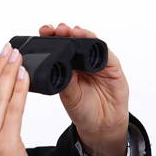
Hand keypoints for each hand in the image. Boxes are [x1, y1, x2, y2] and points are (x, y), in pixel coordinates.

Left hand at [39, 23, 128, 155]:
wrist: (101, 126)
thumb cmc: (82, 110)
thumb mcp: (68, 97)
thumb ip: (65, 82)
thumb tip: (57, 65)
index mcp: (67, 67)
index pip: (58, 48)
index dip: (51, 38)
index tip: (43, 32)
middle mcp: (81, 62)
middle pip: (73, 41)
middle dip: (64, 32)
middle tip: (56, 29)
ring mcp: (97, 63)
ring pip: (90, 43)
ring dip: (81, 35)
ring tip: (72, 31)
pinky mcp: (112, 68)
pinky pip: (106, 54)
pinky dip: (98, 45)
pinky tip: (89, 40)